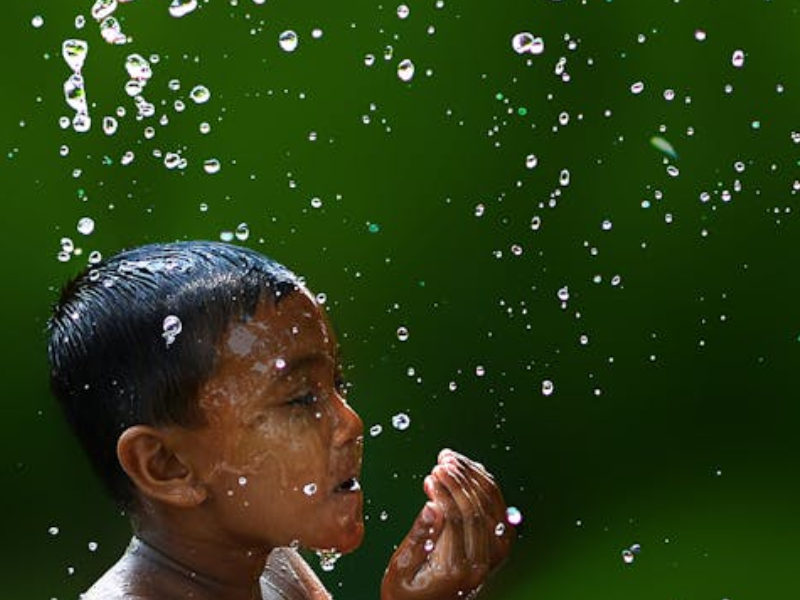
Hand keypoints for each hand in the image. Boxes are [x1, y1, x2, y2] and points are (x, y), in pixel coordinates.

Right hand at [381, 449, 513, 599]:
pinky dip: (484, 485)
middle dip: (458, 480)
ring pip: (490, 505)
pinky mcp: (496, 546)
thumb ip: (419, 536)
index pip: (456, 520)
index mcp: (455, 569)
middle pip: (476, 510)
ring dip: (472, 477)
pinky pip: (496, 508)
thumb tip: (432, 505)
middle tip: (441, 461)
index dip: (444, 493)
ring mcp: (492, 555)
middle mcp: (480, 563)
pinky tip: (467, 469)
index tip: (430, 476)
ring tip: (450, 459)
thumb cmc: (406, 590)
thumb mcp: (401, 567)